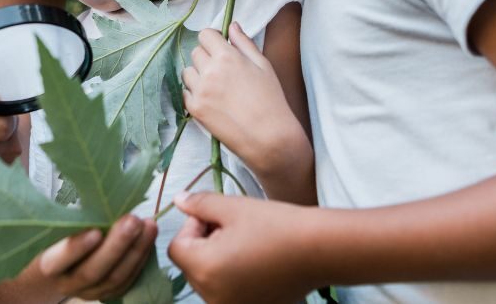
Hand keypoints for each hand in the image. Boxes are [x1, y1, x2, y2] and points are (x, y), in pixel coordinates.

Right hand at [39, 214, 157, 300]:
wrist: (62, 267)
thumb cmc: (61, 236)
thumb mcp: (59, 226)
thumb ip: (74, 218)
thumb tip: (99, 193)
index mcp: (50, 265)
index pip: (58, 260)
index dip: (76, 247)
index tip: (95, 231)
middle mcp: (68, 283)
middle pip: (92, 271)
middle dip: (116, 245)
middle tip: (133, 221)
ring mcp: (90, 292)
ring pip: (115, 278)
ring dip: (136, 250)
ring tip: (149, 225)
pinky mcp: (109, 293)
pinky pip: (128, 280)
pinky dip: (141, 257)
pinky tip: (150, 237)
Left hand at [168, 192, 315, 303]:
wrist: (318, 250)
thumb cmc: (275, 225)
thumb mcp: (232, 207)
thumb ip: (199, 205)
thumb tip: (178, 200)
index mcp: (204, 269)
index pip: (177, 247)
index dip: (193, 226)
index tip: (216, 217)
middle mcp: (212, 296)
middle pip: (191, 264)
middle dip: (204, 242)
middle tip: (232, 226)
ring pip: (208, 277)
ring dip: (216, 258)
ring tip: (245, 241)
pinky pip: (225, 291)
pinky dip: (232, 274)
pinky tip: (254, 258)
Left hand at [182, 23, 309, 176]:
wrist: (269, 137)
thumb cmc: (271, 99)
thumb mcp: (263, 65)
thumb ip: (244, 43)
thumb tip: (232, 25)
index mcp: (227, 56)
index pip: (205, 35)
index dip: (213, 39)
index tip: (220, 47)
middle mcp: (210, 70)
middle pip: (196, 52)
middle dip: (207, 57)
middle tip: (222, 71)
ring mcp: (200, 90)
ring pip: (187, 72)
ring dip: (198, 75)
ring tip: (216, 87)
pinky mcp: (195, 109)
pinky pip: (186, 92)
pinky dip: (195, 94)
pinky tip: (212, 100)